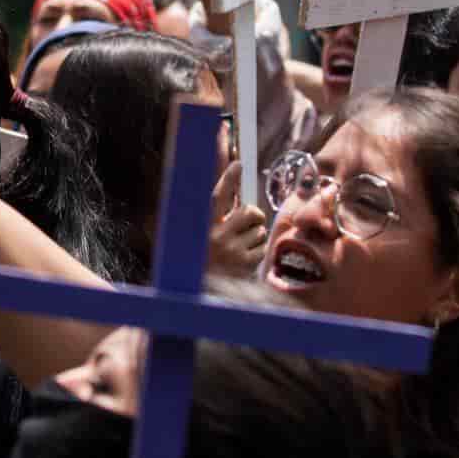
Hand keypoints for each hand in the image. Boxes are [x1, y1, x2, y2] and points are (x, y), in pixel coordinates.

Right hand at [205, 161, 268, 277]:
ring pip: (258, 231)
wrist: (197, 292)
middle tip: (246, 223)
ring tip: (240, 246)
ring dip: (254, 236)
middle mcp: (216, 236)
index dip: (228, 179)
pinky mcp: (244, 264)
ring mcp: (232, 251)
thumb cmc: (200, 260)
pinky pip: (262, 248)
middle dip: (253, 216)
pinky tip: (244, 258)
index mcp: (202, 227)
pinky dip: (257, 252)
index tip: (237, 165)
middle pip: (249, 212)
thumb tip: (232, 200)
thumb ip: (212, 219)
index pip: (217, 196)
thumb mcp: (197, 237)